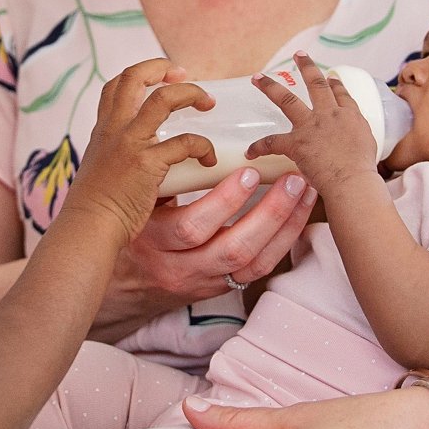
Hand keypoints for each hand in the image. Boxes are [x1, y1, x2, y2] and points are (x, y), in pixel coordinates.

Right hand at [66, 60, 217, 241]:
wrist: (89, 227)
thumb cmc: (96, 208)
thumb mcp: (102, 170)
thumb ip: (122, 157)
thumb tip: (152, 159)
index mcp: (103, 130)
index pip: (116, 86)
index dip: (141, 73)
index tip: (165, 76)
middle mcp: (114, 130)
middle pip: (134, 78)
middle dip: (162, 68)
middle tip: (186, 76)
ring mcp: (130, 144)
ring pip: (163, 99)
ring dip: (191, 94)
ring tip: (208, 104)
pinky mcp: (147, 164)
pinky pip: (185, 142)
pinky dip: (203, 146)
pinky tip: (210, 159)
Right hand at [114, 170, 315, 313]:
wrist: (123, 289)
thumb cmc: (131, 232)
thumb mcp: (134, 206)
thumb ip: (159, 179)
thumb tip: (187, 139)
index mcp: (154, 242)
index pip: (192, 227)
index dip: (224, 201)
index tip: (248, 171)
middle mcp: (180, 269)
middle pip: (233, 249)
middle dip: (270, 214)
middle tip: (293, 180)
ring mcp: (205, 283)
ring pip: (253, 264)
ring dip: (285, 228)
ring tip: (305, 193)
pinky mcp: (222, 288)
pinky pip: (258, 270)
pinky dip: (283, 242)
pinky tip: (298, 216)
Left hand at [243, 53, 384, 198]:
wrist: (352, 181)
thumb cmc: (363, 171)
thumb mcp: (369, 147)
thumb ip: (360, 140)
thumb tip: (357, 148)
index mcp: (349, 116)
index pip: (340, 94)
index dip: (334, 84)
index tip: (330, 77)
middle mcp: (330, 114)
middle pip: (316, 84)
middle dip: (306, 67)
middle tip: (299, 55)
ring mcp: (311, 126)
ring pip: (287, 100)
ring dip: (270, 87)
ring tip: (257, 78)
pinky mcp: (296, 143)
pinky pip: (271, 142)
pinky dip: (259, 147)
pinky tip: (250, 150)